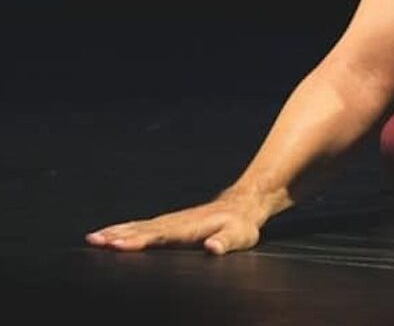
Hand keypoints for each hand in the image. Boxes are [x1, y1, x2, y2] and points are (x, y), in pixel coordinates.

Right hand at [85, 192, 268, 255]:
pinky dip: (122, 229)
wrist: (242, 204)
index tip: (119, 245)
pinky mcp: (168, 223)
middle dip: (118, 235)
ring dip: (115, 231)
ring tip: (92, 238)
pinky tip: (108, 234)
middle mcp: (176, 222)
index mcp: (190, 227)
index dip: (140, 240)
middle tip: (95, 241)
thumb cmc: (241, 224)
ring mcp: (170, 221)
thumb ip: (226, 242)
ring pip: (138, 226)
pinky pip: (141, 226)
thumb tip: (213, 248)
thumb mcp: (240, 236)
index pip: (161, 234)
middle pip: (142, 229)